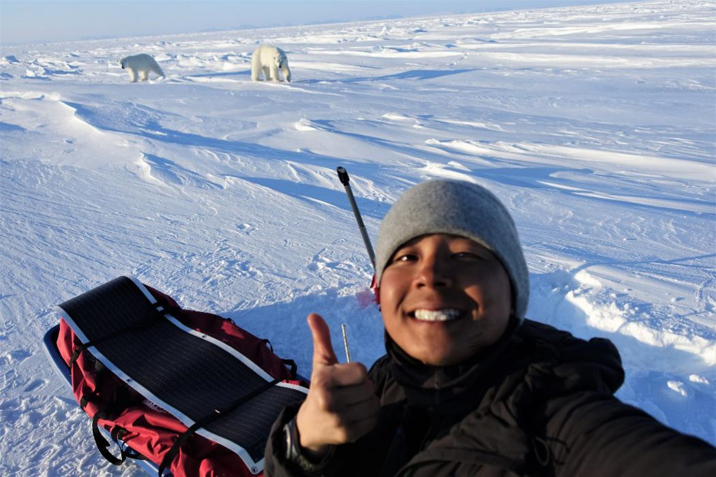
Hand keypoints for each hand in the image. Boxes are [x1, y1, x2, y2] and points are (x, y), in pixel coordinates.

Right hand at [296, 313, 379, 457]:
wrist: (310, 426)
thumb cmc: (320, 388)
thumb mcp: (321, 364)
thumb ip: (321, 339)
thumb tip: (313, 314)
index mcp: (324, 381)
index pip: (360, 370)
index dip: (356, 372)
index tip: (344, 378)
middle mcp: (330, 401)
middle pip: (369, 387)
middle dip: (362, 387)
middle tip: (348, 391)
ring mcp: (339, 420)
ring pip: (374, 403)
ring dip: (367, 401)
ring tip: (352, 402)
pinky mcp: (348, 435)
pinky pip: (374, 419)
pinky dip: (368, 416)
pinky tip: (354, 415)